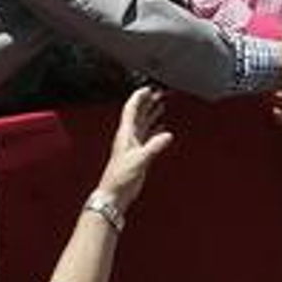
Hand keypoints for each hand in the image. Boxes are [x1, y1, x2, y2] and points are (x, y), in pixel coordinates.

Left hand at [95, 87, 173, 208]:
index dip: (139, 97)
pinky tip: (162, 129)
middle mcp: (128, 137)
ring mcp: (133, 145)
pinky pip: (148, 137)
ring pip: (144, 124)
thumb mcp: (139, 159)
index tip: (148, 88)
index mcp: (126, 134)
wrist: (114, 194)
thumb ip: (154, 146)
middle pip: (139, 114)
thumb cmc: (120, 177)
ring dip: (152, 114)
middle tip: (159, 93)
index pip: (132, 109)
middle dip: (148, 102)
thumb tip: (166, 135)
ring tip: (161, 105)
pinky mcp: (138, 154)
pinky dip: (155, 130)